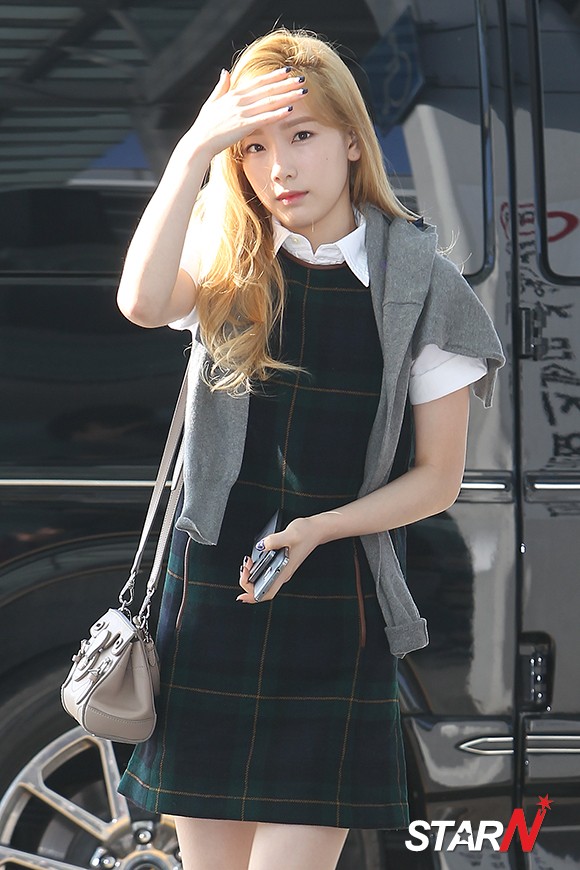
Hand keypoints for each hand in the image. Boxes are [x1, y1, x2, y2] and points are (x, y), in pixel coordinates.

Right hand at [179, 66, 308, 161]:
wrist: (199, 142)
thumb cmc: (205, 125)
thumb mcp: (212, 102)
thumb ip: (221, 87)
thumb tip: (225, 71)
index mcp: (234, 94)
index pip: (258, 82)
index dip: (274, 76)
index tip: (287, 71)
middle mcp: (239, 100)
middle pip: (268, 89)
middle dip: (286, 84)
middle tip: (302, 79)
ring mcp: (241, 112)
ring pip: (269, 102)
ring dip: (287, 96)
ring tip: (302, 92)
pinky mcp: (243, 126)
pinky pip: (264, 118)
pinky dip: (277, 113)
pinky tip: (290, 110)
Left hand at [237, 516, 320, 603]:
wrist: (317, 530)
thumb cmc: (306, 533)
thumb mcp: (289, 534)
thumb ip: (274, 540)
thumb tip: (260, 546)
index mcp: (284, 571)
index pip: (267, 593)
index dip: (252, 597)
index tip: (242, 589)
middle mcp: (283, 573)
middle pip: (261, 590)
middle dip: (247, 582)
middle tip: (245, 566)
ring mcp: (282, 569)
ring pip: (263, 581)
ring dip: (251, 576)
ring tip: (248, 562)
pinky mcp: (282, 563)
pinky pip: (266, 573)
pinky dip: (257, 569)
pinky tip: (254, 560)